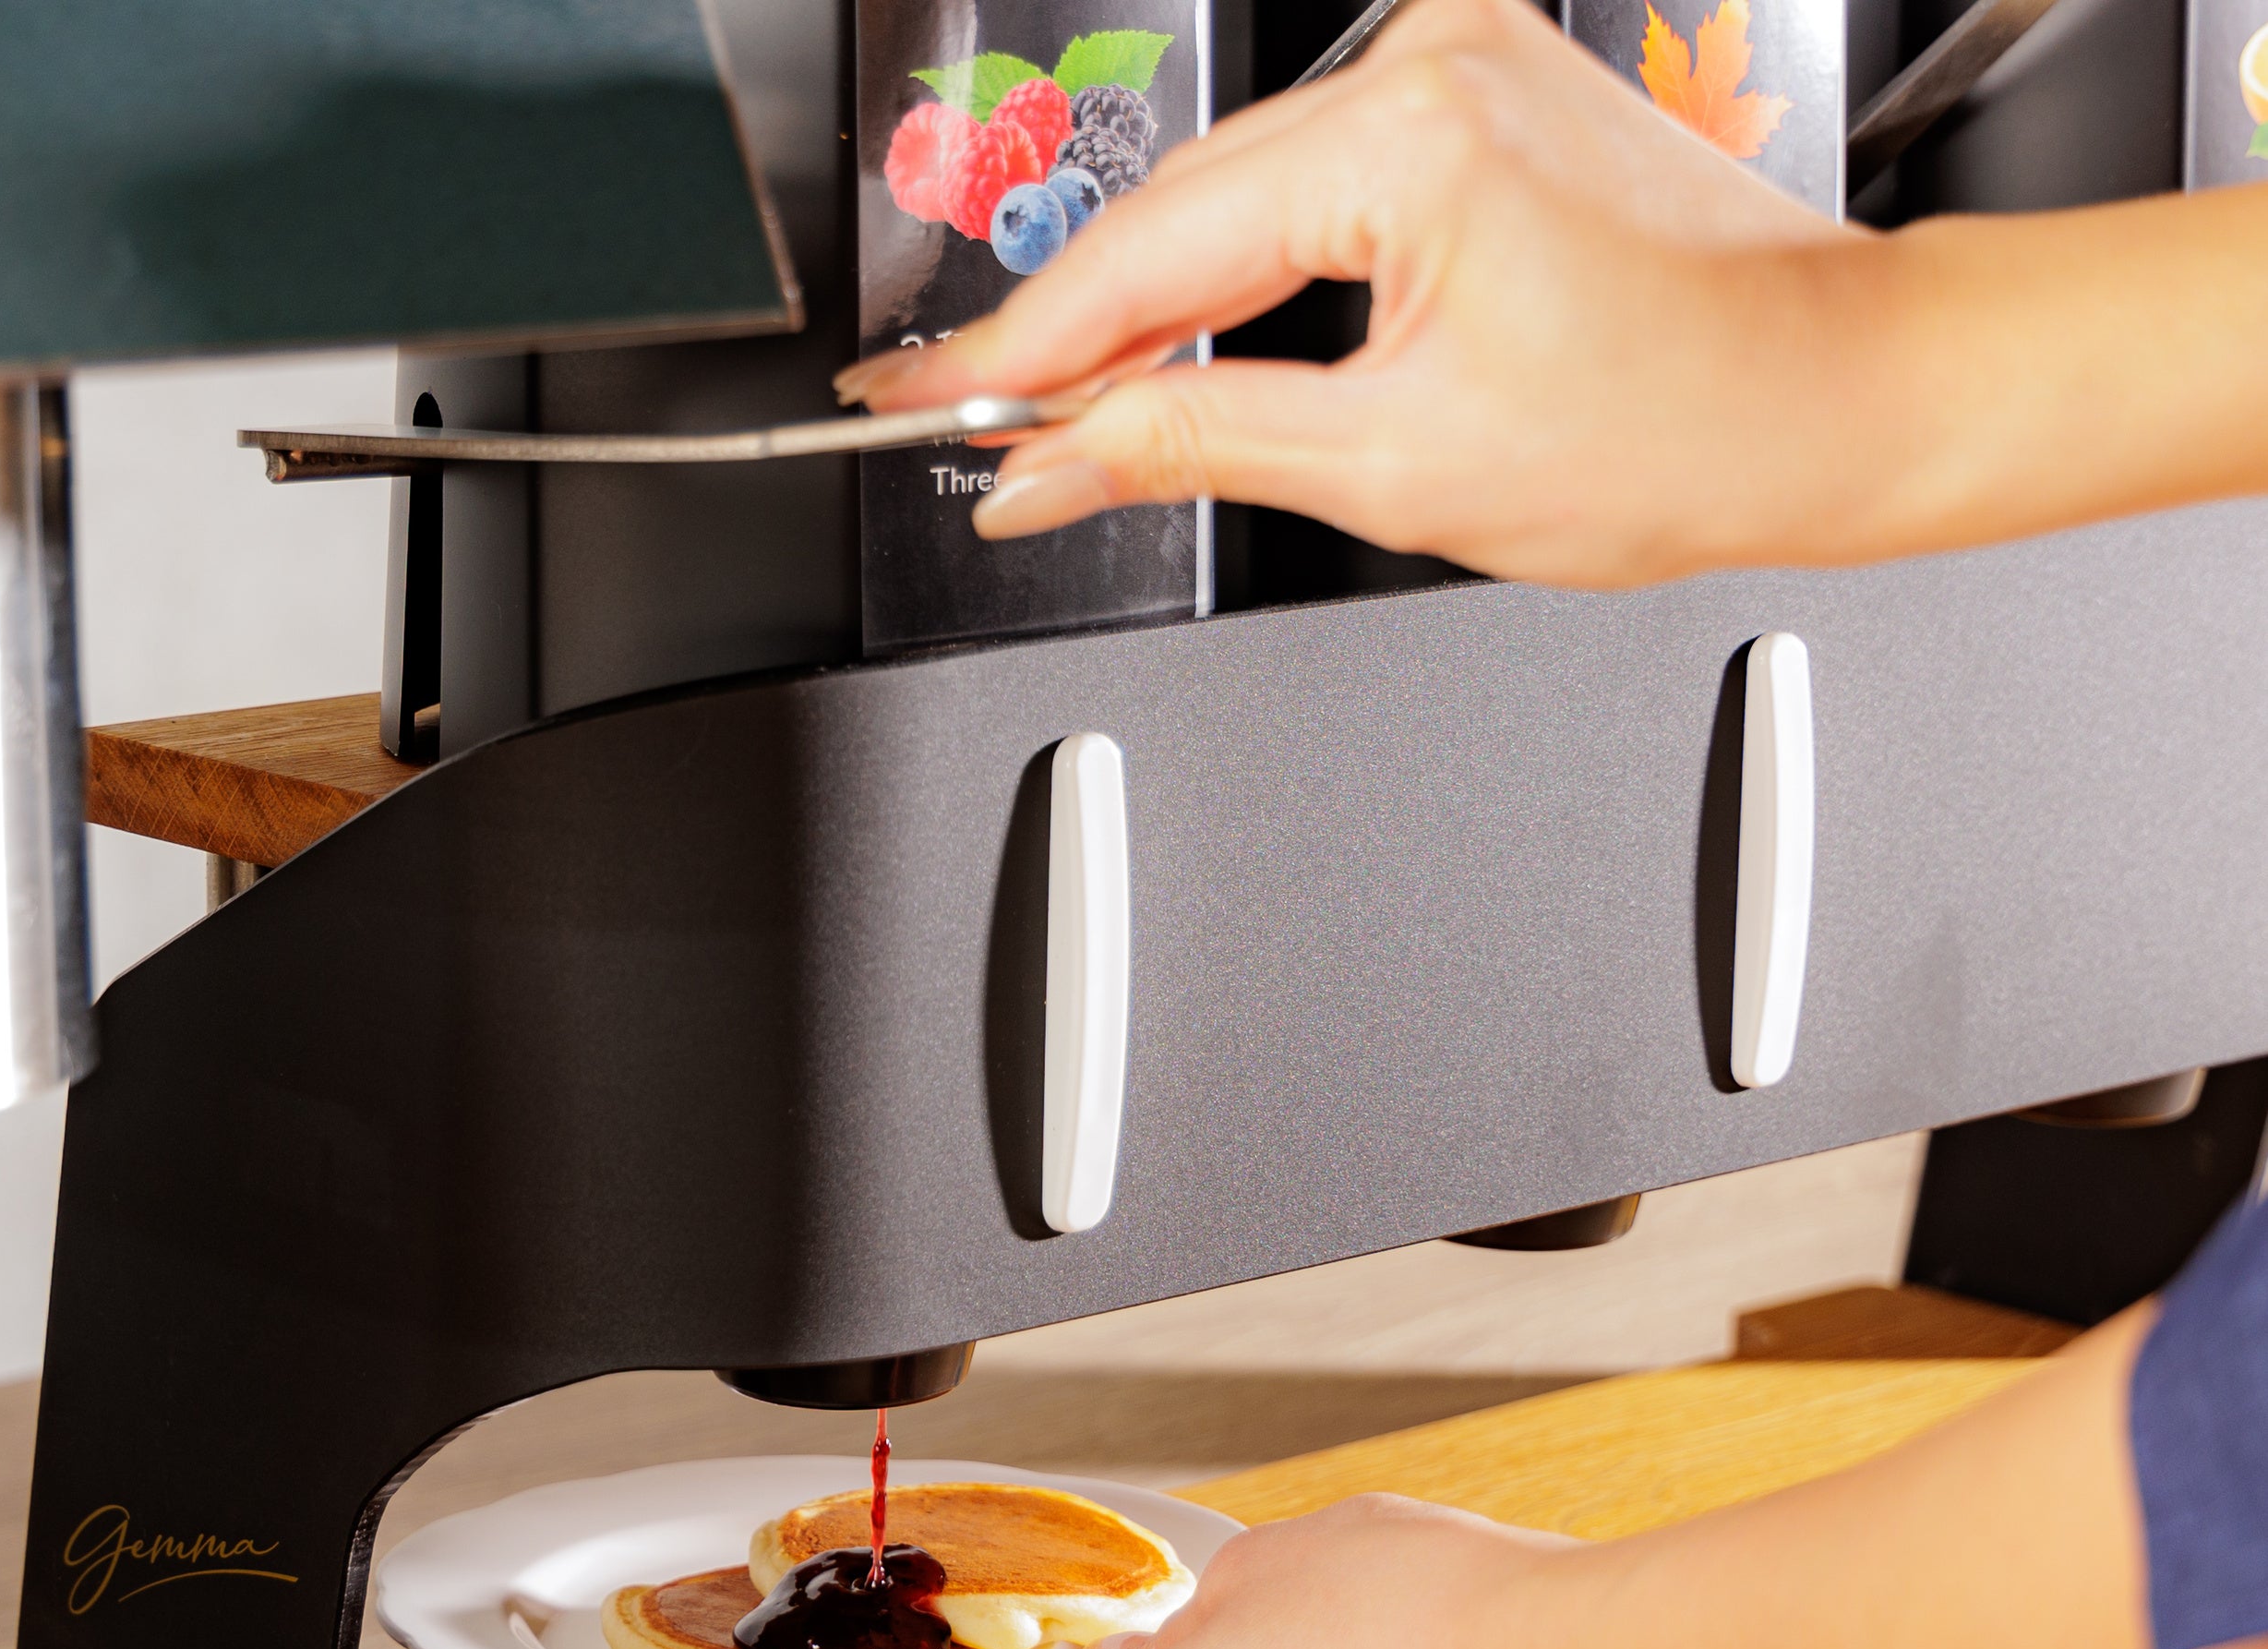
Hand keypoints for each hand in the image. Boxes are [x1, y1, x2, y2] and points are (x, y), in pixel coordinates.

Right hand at [837, 0, 1881, 586]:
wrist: (1845, 395)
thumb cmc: (1690, 426)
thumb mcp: (1395, 467)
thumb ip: (1187, 443)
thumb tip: (1046, 466)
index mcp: (1407, 138)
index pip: (1144, 261)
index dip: (1015, 357)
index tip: (919, 410)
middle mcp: (1431, 64)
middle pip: (1174, 213)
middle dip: (1067, 335)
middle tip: (961, 431)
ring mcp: (1462, 63)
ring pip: (1233, 193)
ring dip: (1148, 302)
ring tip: (1057, 409)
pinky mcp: (1484, 91)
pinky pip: (1308, 175)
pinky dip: (1239, 262)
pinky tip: (1180, 333)